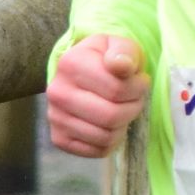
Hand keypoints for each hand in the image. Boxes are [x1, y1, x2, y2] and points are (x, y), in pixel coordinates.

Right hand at [47, 34, 148, 157]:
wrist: (83, 71)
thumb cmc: (107, 58)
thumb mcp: (119, 44)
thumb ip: (123, 51)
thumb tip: (120, 65)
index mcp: (71, 64)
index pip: (117, 90)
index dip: (139, 87)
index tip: (140, 80)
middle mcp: (57, 92)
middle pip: (111, 116)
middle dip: (134, 107)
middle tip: (135, 97)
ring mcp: (55, 117)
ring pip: (105, 136)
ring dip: (124, 124)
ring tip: (123, 108)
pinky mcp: (59, 138)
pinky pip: (96, 150)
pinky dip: (112, 141)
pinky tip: (111, 124)